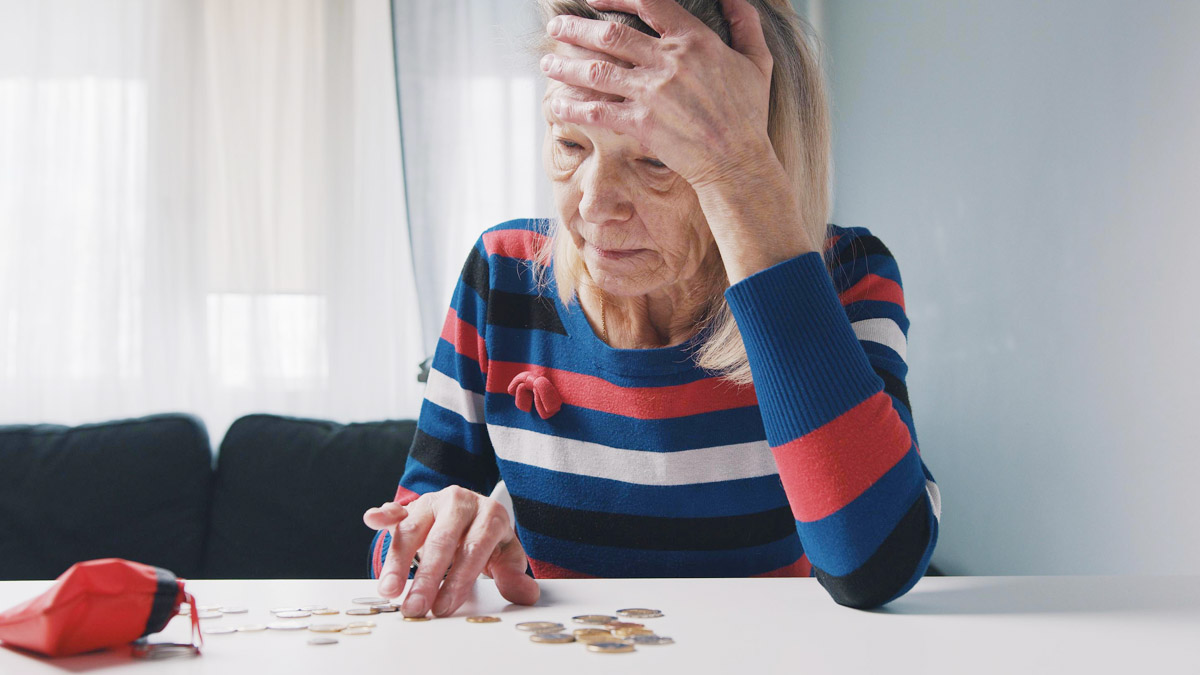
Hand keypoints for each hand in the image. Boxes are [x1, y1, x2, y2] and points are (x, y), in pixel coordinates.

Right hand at [362, 487, 539, 616]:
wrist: (472, 512)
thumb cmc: (487, 538)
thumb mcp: (505, 554)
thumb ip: (513, 574)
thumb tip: (526, 594)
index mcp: (489, 514)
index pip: (474, 547)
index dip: (459, 578)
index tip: (444, 606)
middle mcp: (461, 502)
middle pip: (442, 540)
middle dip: (427, 577)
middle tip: (415, 607)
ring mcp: (434, 502)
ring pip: (414, 529)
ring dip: (397, 562)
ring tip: (389, 591)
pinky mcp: (412, 505)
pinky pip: (397, 509)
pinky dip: (384, 514)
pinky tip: (373, 520)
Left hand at [541, 0, 776, 190]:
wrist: (738, 160)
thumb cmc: (749, 114)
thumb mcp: (758, 61)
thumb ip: (746, 24)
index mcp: (695, 40)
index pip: (649, 3)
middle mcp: (668, 61)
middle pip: (611, 34)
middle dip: (577, 29)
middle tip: (556, 27)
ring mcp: (652, 92)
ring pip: (598, 70)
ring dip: (567, 65)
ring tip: (546, 63)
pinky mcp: (641, 123)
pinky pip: (598, 111)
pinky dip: (573, 107)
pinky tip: (556, 104)